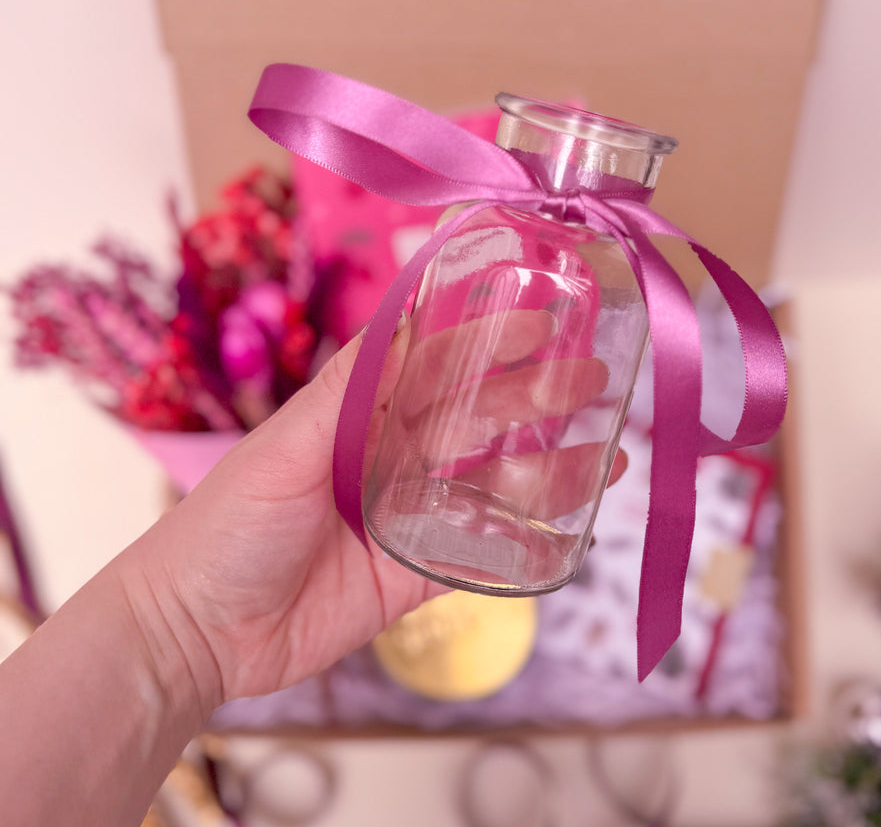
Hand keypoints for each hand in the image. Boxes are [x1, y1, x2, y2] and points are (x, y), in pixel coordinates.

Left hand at [120, 310, 625, 714]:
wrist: (199, 634)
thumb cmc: (226, 526)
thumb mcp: (282, 448)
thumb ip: (346, 391)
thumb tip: (401, 318)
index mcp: (361, 414)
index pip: (436, 364)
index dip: (489, 340)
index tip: (541, 320)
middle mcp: (395, 455)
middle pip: (478, 418)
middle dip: (536, 398)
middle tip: (594, 379)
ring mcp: (413, 514)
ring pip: (495, 482)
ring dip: (552, 466)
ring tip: (609, 451)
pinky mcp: (421, 572)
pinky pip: (487, 550)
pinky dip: (533, 537)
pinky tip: (578, 520)